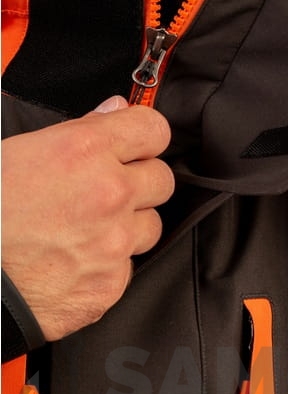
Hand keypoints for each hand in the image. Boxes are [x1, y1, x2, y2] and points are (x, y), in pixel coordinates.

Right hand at [1, 96, 174, 340]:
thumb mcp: (20, 151)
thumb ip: (81, 127)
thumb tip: (116, 109)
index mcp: (85, 151)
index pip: (154, 129)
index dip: (145, 136)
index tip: (137, 144)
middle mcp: (109, 194)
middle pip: (162, 179)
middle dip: (139, 182)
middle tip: (107, 190)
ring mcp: (114, 243)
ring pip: (151, 226)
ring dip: (128, 226)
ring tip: (86, 230)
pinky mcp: (110, 284)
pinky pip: (127, 267)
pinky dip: (107, 265)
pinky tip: (74, 261)